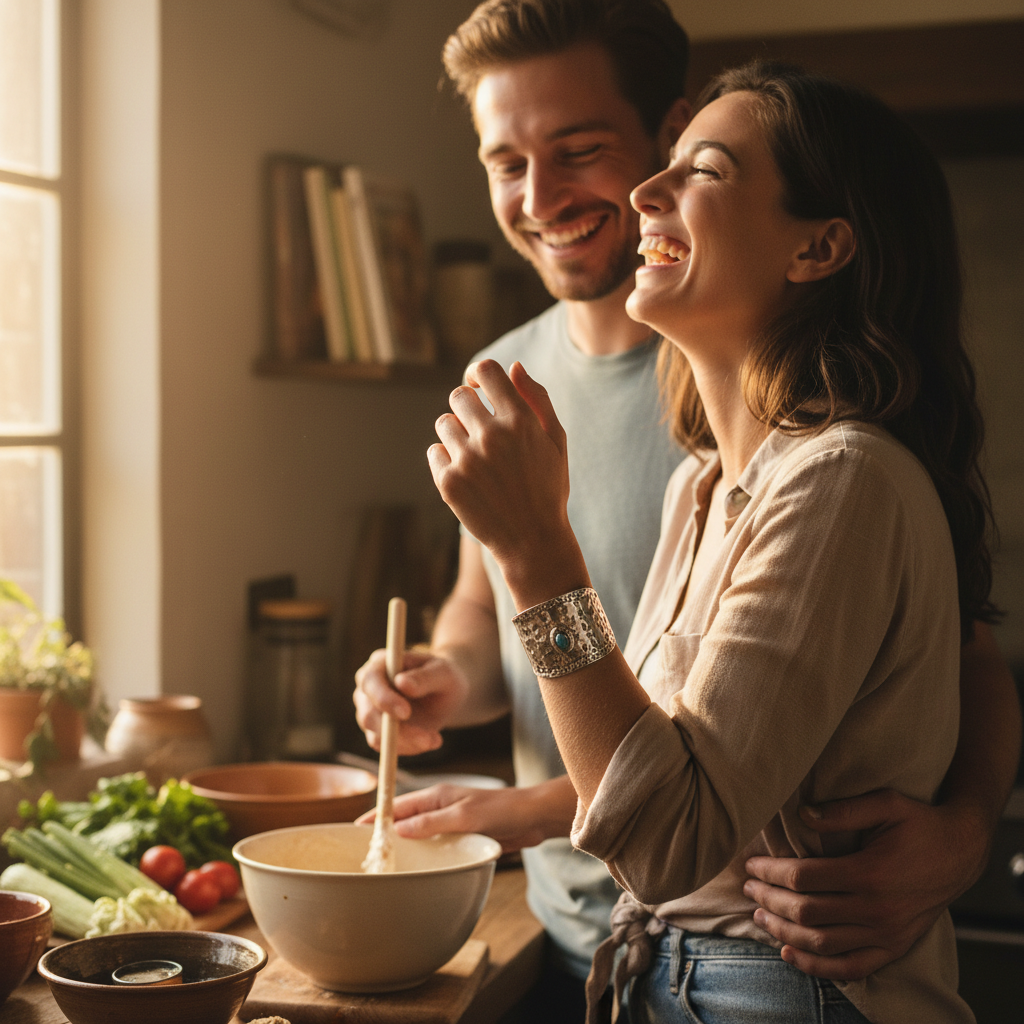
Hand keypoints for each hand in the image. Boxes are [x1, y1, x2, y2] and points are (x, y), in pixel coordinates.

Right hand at [353, 647, 470, 755]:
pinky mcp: (377, 732)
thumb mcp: (443, 672)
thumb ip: (424, 677)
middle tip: (429, 738)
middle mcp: (368, 688)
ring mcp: (369, 712)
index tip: (405, 712)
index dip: (383, 698)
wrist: (447, 694)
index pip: (370, 681)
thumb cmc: (443, 676)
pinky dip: (410, 748)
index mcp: (379, 664)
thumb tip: (401, 683)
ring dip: (408, 742)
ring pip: (376, 736)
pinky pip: (387, 748)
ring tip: (435, 739)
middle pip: (368, 714)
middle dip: (397, 730)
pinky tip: (432, 740)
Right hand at [357, 779, 577, 852]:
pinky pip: (437, 850)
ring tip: (385, 868)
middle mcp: (440, 809)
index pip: (399, 805)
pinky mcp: (462, 839)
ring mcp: (451, 825)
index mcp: (437, 796)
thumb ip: (431, 822)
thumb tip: (398, 829)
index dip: (378, 817)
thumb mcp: (464, 815)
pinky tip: (417, 873)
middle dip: (386, 835)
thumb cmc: (503, 809)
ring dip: (406, 849)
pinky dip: (425, 859)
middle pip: (406, 823)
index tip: (355, 829)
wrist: (534, 818)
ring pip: (420, 838)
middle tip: (365, 855)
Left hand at [428, 360, 571, 576]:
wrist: (533, 542)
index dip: (477, 373)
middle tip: (478, 430)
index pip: (487, 371)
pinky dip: (446, 460)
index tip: (478, 386)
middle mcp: (492, 436)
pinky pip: (435, 451)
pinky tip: (467, 477)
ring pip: (444, 423)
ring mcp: (468, 459)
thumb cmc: (547, 488)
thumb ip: (537, 399)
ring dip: (455, 434)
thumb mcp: (556, 442)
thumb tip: (513, 367)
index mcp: (521, 421)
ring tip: (475, 457)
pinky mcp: (449, 483)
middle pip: (459, 396)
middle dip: (466, 408)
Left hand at [743, 789, 988, 980]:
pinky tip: (790, 954)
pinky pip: (851, 967)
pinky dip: (818, 967)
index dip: (772, 871)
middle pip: (807, 912)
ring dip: (784, 932)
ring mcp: (887, 933)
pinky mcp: (895, 946)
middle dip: (770, 900)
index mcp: (870, 872)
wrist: (963, 851)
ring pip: (823, 943)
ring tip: (759, 917)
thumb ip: (844, 810)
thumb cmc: (921, 823)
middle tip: (747, 887)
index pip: (805, 877)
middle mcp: (877, 909)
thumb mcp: (887, 803)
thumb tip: (803, 814)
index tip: (751, 863)